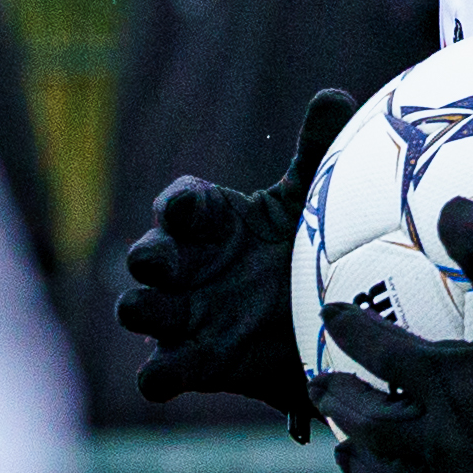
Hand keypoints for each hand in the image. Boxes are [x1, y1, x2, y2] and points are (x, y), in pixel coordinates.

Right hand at [112, 87, 356, 433]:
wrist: (316, 324)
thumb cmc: (300, 251)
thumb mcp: (310, 203)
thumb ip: (316, 150)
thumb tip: (336, 95)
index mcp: (207, 222)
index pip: (179, 204)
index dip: (177, 205)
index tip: (187, 208)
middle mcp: (184, 266)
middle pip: (145, 257)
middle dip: (148, 257)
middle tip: (162, 262)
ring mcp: (181, 316)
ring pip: (136, 310)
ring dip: (139, 309)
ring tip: (150, 312)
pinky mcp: (190, 363)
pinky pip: (157, 375)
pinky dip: (156, 375)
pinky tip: (165, 377)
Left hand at [317, 195, 472, 472]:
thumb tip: (450, 206)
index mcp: (442, 378)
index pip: (373, 348)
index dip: (347, 328)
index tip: (332, 314)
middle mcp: (437, 434)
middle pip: (364, 421)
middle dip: (336, 401)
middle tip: (321, 387)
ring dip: (362, 460)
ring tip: (349, 452)